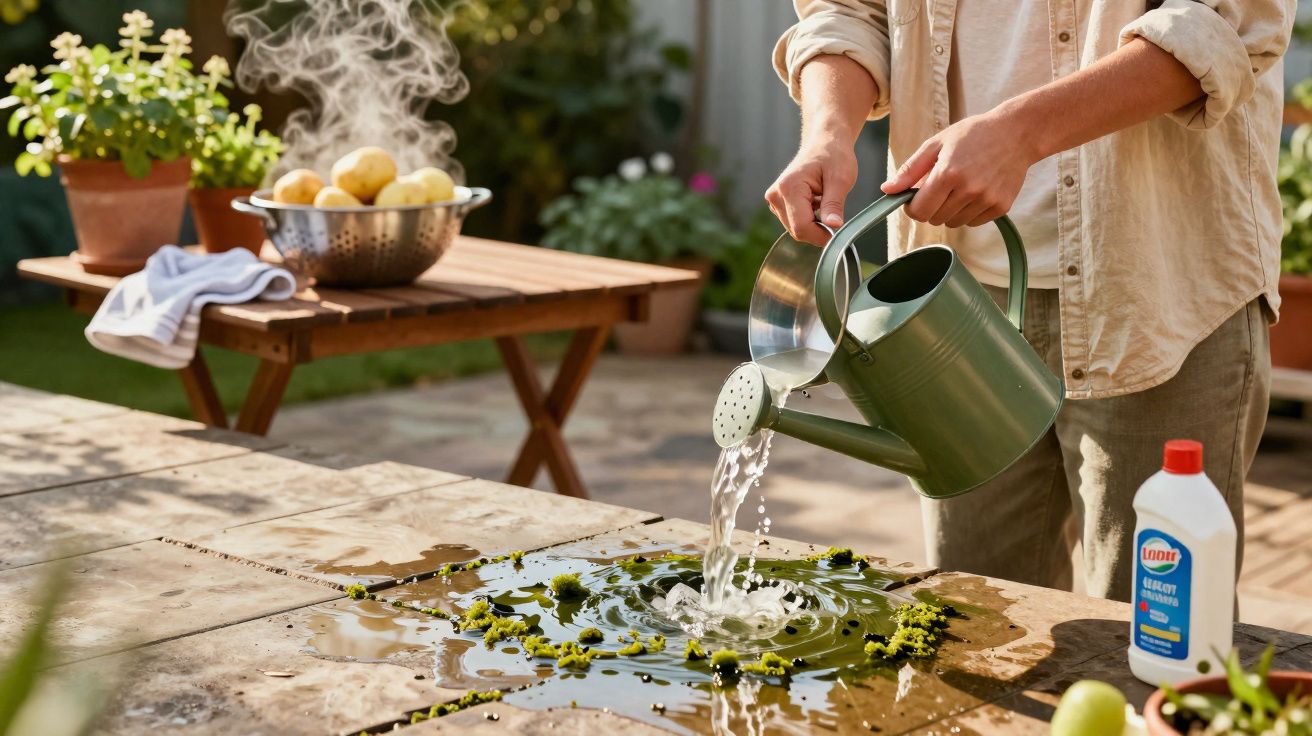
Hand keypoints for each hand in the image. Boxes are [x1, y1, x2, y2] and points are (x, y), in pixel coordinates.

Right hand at [765, 140, 857, 245]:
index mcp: (789, 188)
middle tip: (835, 214)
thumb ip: (834, 205)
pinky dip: (809, 219)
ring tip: (824, 201)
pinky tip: (816, 202)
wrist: (824, 142)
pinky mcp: (778, 203)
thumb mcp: (841, 179)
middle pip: (797, 231)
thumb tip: (833, 226)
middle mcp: (776, 195)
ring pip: (796, 229)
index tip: (838, 230)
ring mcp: (774, 200)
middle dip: (818, 230)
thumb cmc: (833, 156)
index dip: (821, 235)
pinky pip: (794, 222)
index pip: (801, 227)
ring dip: (814, 224)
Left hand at [881, 110, 1038, 226]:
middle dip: (931, 206)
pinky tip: (976, 190)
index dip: (912, 207)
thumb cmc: (973, 134)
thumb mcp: (937, 144)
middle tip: (941, 186)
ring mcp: (986, 200)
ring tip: (960, 186)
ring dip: (950, 210)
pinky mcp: (1001, 207)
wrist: (1017, 132)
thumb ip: (910, 169)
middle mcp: (968, 190)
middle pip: (934, 219)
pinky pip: (973, 222)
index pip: (918, 211)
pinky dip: (969, 211)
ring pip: (953, 223)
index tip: (915, 197)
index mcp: (947, 174)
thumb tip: (887, 190)